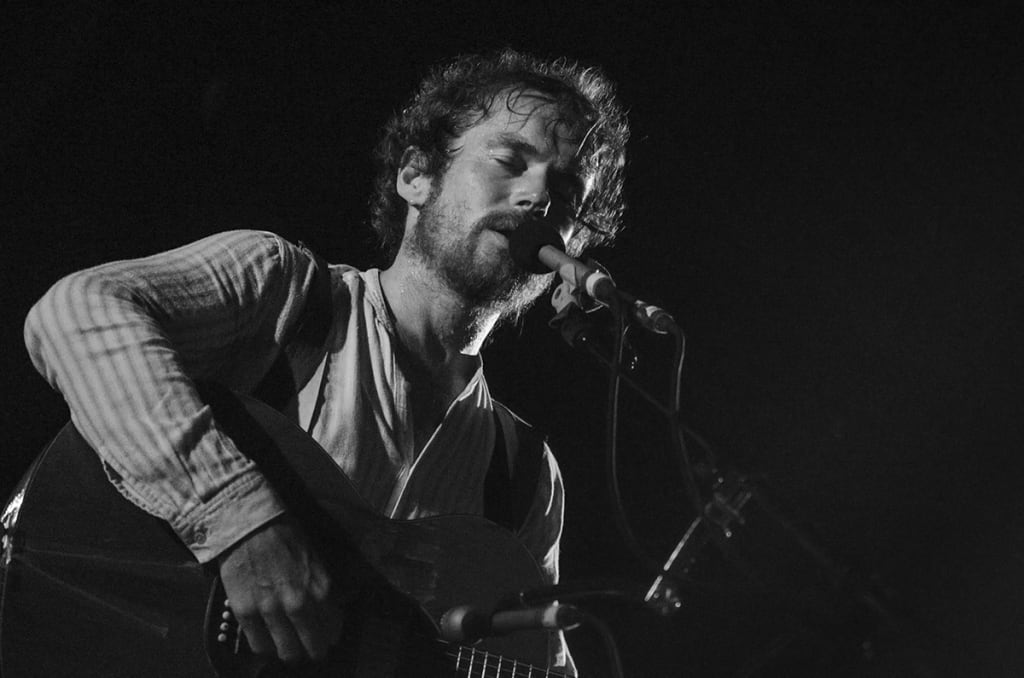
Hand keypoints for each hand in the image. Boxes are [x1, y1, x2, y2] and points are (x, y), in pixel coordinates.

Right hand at [217, 515, 342, 663]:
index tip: (325, 637)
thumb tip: (331, 611)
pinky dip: (264, 647)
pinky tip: (266, 640)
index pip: (333, 630)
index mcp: (321, 588)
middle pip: (312, 647)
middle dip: (312, 651)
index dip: (329, 637)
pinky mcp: (246, 612)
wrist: (249, 524)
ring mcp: (271, 609)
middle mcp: (299, 603)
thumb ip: (322, 588)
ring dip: (288, 652)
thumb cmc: (285, 535)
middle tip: (307, 648)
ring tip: (286, 647)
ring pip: (286, 652)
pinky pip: (259, 645)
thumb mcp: (316, 559)